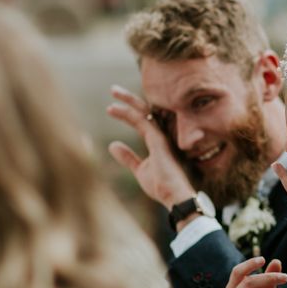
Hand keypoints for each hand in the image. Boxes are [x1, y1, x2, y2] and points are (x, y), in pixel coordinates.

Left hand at [106, 85, 193, 208]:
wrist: (174, 197)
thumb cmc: (161, 186)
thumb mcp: (140, 169)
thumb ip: (128, 157)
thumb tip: (113, 145)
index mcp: (158, 141)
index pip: (143, 120)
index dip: (128, 111)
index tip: (113, 106)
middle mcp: (161, 135)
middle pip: (145, 111)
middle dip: (129, 100)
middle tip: (113, 90)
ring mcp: (161, 137)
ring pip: (144, 112)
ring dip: (128, 101)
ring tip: (113, 92)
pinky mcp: (159, 141)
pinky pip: (142, 122)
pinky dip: (128, 114)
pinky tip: (115, 109)